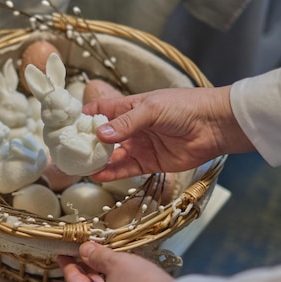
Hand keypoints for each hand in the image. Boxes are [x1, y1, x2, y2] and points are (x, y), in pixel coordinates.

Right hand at [82, 86, 253, 180]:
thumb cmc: (185, 107)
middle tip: (67, 151)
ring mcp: (139, 146)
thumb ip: (126, 123)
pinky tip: (97, 174)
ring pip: (111, 155)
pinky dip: (111, 172)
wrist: (215, 126)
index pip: (100, 110)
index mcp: (129, 107)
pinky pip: (125, 169)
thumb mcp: (152, 109)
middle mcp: (131, 127)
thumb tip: (99, 134)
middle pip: (102, 136)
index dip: (83, 117)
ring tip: (78, 166)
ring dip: (96, 160)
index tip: (65, 126)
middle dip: (86, 143)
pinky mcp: (148, 163)